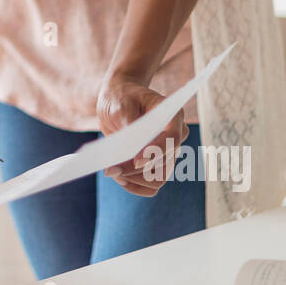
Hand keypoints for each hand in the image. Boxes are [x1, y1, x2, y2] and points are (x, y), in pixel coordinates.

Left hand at [96, 74, 187, 196]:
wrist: (118, 102)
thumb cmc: (121, 98)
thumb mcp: (120, 104)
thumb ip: (127, 123)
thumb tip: (130, 148)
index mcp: (173, 117)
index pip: (171, 138)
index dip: (157, 151)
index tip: (136, 160)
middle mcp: (175, 138)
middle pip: (164, 163)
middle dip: (136, 169)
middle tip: (110, 169)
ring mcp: (167, 154)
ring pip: (158, 179)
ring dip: (134, 180)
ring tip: (112, 171)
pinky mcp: (156, 165)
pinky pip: (151, 186)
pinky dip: (135, 186)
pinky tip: (119, 178)